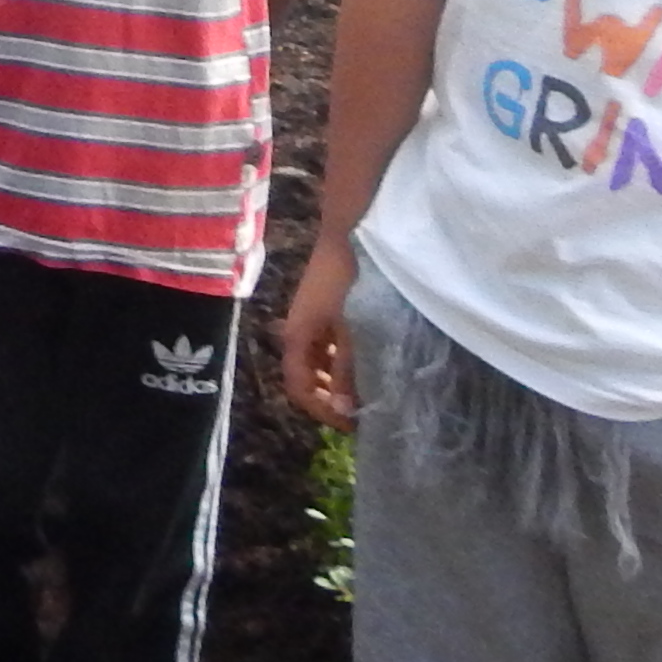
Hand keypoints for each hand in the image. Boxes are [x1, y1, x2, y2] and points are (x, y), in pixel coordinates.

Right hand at [279, 236, 359, 429]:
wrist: (347, 236)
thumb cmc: (345, 284)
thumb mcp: (350, 332)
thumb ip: (347, 370)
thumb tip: (344, 409)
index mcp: (296, 339)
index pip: (298, 387)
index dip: (320, 410)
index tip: (348, 424)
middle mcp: (298, 333)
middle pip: (306, 376)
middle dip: (329, 397)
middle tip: (359, 411)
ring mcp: (311, 321)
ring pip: (318, 362)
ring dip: (337, 380)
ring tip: (365, 390)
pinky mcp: (324, 311)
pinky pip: (328, 346)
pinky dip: (342, 360)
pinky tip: (364, 361)